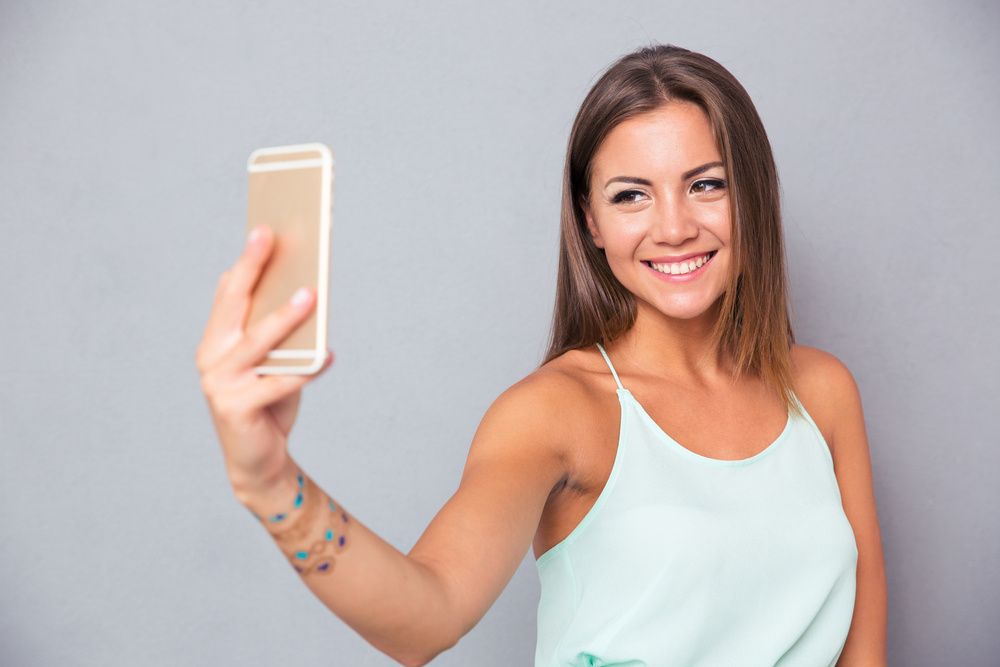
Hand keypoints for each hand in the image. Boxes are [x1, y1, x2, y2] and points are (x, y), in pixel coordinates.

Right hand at [196, 226, 332, 497]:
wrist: (260, 461)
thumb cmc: (270, 401)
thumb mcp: (271, 360)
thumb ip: (272, 329)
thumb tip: (299, 287)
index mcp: (215, 340)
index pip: (229, 292)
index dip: (246, 260)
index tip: (264, 229)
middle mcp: (210, 357)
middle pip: (234, 305)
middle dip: (253, 267)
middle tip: (272, 237)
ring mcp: (219, 383)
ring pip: (257, 342)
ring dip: (285, 316)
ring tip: (311, 294)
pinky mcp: (236, 408)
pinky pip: (277, 382)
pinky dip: (305, 369)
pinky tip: (328, 355)